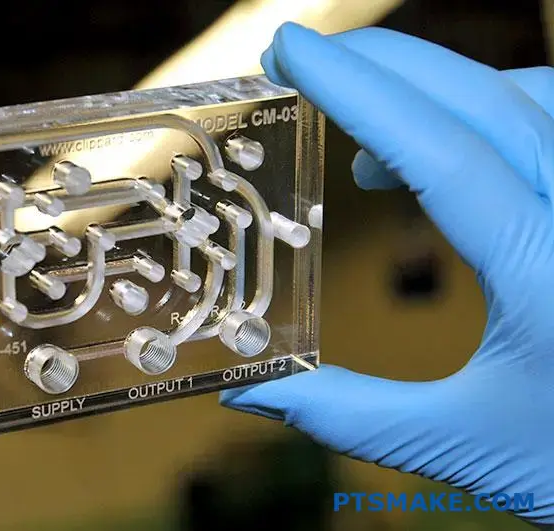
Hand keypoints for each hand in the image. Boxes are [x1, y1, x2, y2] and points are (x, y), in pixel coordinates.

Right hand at [221, 24, 553, 526]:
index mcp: (546, 272)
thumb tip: (248, 394)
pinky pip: (549, 127)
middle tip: (304, 58)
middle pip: (484, 99)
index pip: (440, 151)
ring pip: (527, 100)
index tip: (289, 50)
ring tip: (362, 143)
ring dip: (433, 96)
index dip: (357, 91)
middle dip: (385, 66)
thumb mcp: (466, 443)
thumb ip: (349, 415)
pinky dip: (485, 119)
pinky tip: (441, 161)